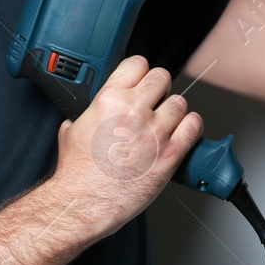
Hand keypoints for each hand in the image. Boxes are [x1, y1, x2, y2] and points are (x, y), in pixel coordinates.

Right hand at [48, 56, 202, 239]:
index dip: (140, 71)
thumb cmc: (78, 172)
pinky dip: (191, 126)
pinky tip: (183, 131)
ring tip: (167, 120)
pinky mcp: (170, 153)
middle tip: (155, 100)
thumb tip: (93, 112)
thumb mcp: (71, 129)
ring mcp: (155, 131)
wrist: (85, 200)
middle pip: (162, 77)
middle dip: (159, 88)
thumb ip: (88, 113)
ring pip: (180, 102)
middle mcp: (134, 110)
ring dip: (174, 109)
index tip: (141, 79)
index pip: (137, 63)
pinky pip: (193, 126)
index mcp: (109, 98)